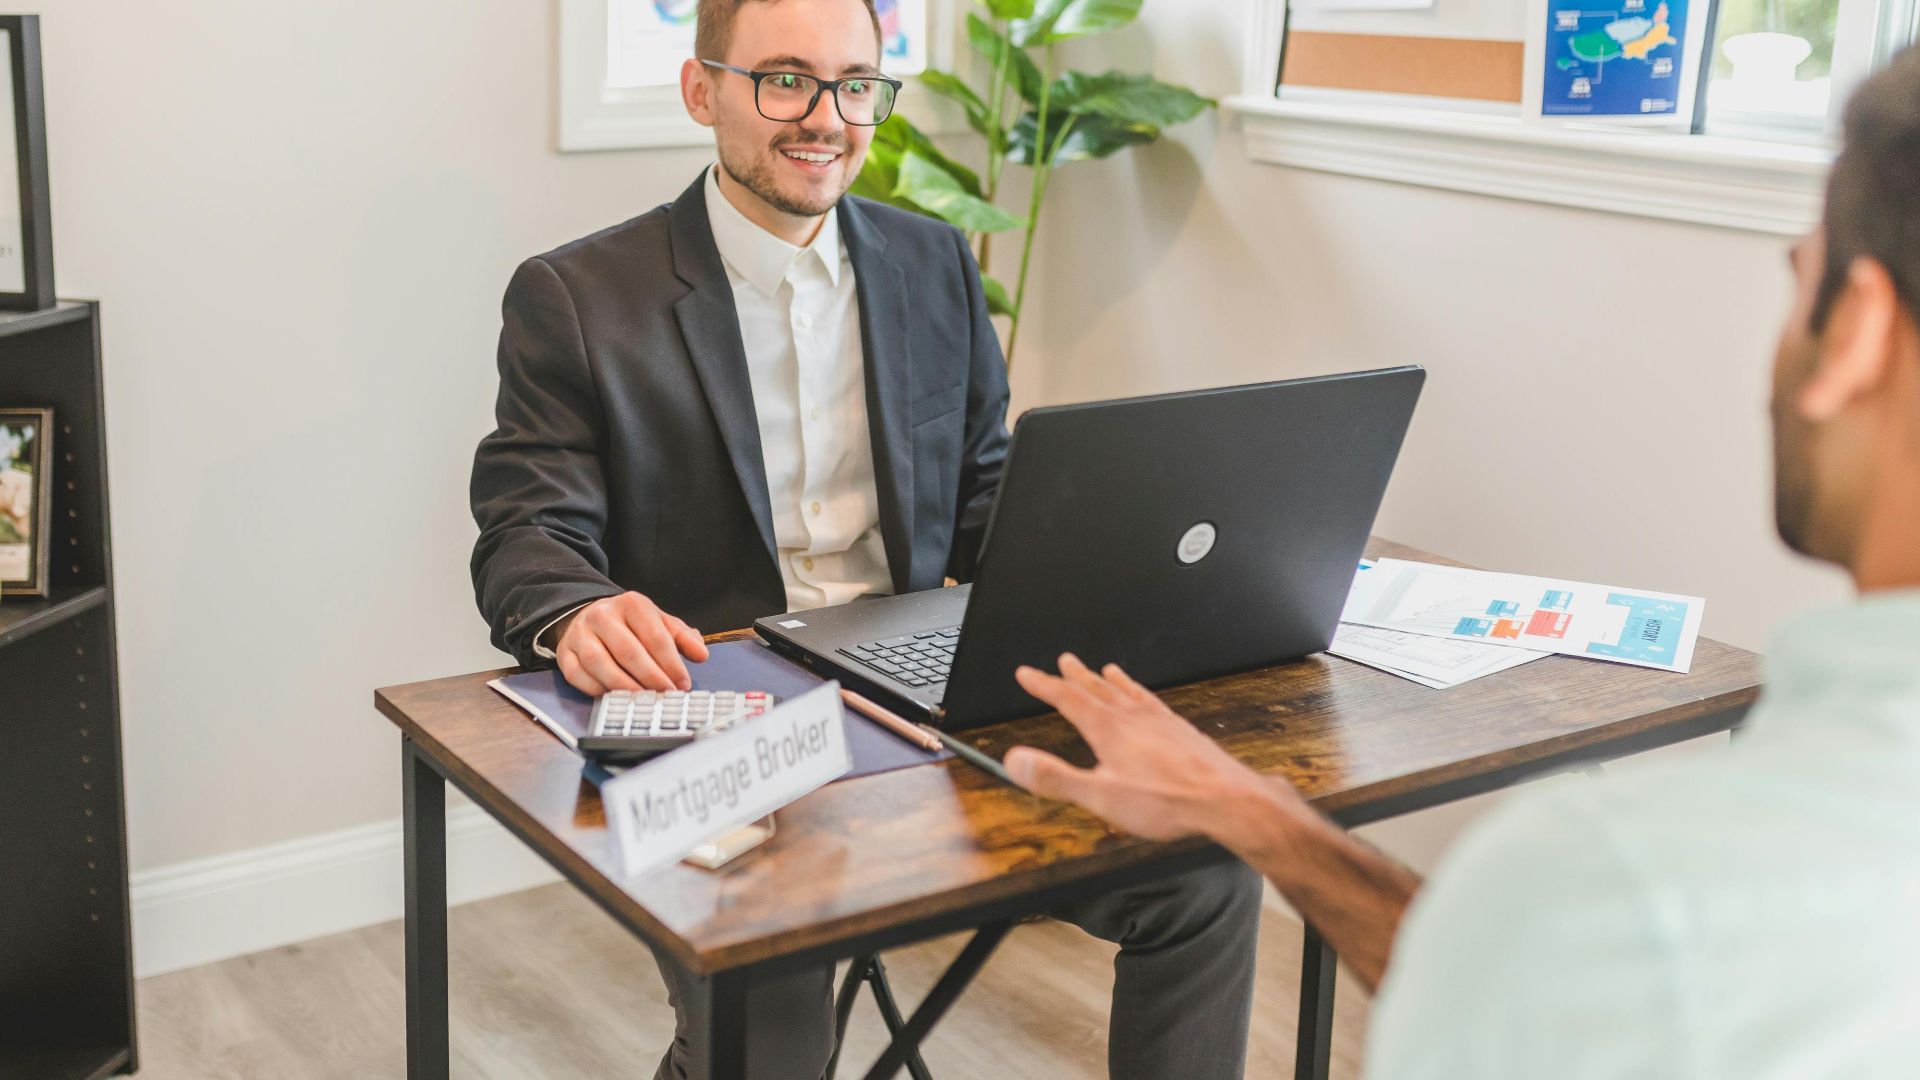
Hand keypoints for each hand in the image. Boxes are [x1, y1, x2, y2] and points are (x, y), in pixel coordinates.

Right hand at [553, 592, 710, 694]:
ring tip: (643, 699)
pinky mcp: (565, 652)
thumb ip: (682, 637)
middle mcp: (603, 615)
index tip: (683, 683)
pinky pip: (578, 675)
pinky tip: (615, 697)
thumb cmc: (630, 624)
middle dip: (651, 678)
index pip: (655, 636)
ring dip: (624, 686)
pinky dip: (597, 689)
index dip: (671, 664)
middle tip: (666, 695)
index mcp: (632, 604)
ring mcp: (581, 633)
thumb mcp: (659, 622)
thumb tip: (701, 654)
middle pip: (628, 651)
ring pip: (600, 663)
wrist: (590, 616)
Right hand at [1007, 654, 1300, 848]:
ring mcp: (1161, 722)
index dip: (1044, 685)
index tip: (1026, 673)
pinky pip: (1155, 703)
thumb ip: (1055, 778)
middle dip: (1077, 676)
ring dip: (1112, 681)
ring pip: (1130, 693)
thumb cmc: (1165, 801)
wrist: (1226, 799)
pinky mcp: (1182, 731)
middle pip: (1099, 689)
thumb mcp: (1100, 797)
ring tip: (1106, 669)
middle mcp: (1134, 717)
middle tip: (1064, 660)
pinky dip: (1143, 695)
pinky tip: (1149, 702)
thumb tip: (1014, 760)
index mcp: (1109, 729)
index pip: (1068, 699)